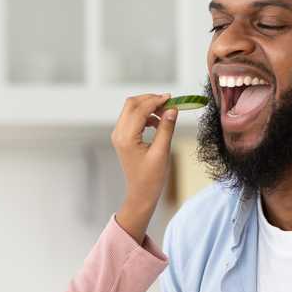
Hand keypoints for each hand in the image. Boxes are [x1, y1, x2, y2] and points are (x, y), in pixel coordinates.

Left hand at [111, 93, 177, 242]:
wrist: (140, 193)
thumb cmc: (151, 178)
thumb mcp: (162, 152)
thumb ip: (166, 128)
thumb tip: (172, 109)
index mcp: (127, 138)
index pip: (140, 109)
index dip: (156, 101)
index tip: (171, 98)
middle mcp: (119, 133)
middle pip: (132, 104)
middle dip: (150, 100)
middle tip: (168, 103)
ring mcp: (119, 135)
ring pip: (131, 109)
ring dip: (148, 107)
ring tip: (165, 114)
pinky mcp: (123, 137)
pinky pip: (132, 118)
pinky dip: (145, 115)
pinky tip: (157, 122)